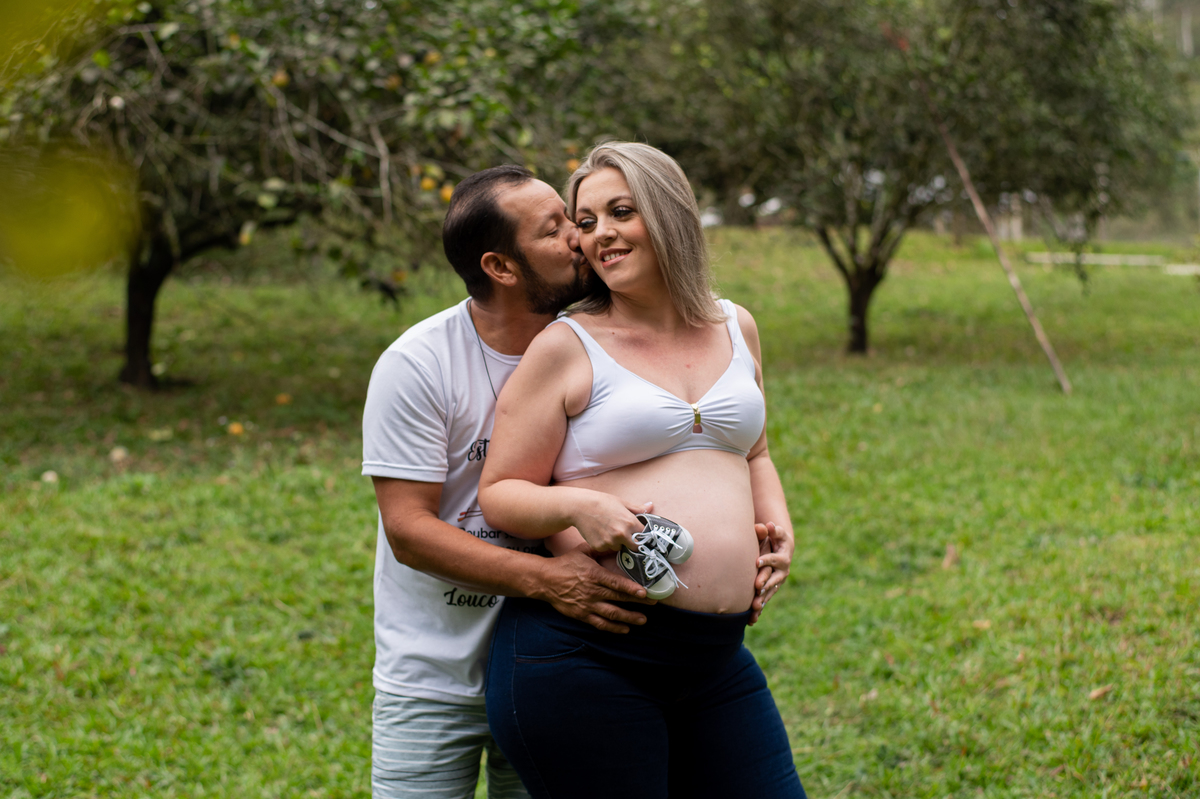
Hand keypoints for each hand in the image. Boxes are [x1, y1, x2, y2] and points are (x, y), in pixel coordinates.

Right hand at [535, 544, 655, 632]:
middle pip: (618, 599)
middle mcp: (592, 591)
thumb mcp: (582, 551)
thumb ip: (599, 548)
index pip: (616, 583)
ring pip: (611, 614)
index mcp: (594, 574)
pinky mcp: (582, 615)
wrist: (545, 580)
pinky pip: (600, 624)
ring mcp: (587, 605)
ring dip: (629, 617)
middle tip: (653, 604)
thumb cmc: (565, 564)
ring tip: (642, 619)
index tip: (644, 593)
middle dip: (637, 603)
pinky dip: (613, 627)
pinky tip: (625, 628)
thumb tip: (614, 543)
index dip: (631, 589)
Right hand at [571, 495, 649, 553]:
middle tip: (625, 534)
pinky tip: (600, 533)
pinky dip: (605, 543)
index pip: (645, 537)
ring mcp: (610, 542)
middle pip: (634, 547)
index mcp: (630, 523)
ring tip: (608, 529)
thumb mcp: (622, 503)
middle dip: (632, 542)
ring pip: (619, 548)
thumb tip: (650, 506)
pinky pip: (606, 548)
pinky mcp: (599, 547)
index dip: (643, 536)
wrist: (580, 506)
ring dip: (617, 542)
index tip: (641, 536)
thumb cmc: (602, 502)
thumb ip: (638, 508)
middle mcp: (622, 535)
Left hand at [748, 521, 792, 624]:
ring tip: (754, 606)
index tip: (757, 561)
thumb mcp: (775, 533)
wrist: (781, 550)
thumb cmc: (775, 539)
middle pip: (774, 579)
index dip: (767, 560)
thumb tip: (768, 525)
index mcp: (783, 557)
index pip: (775, 559)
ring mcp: (777, 583)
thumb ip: (772, 530)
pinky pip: (765, 601)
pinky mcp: (770, 590)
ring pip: (769, 592)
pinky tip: (751, 620)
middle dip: (765, 584)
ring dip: (762, 599)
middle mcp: (782, 572)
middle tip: (756, 588)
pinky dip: (758, 610)